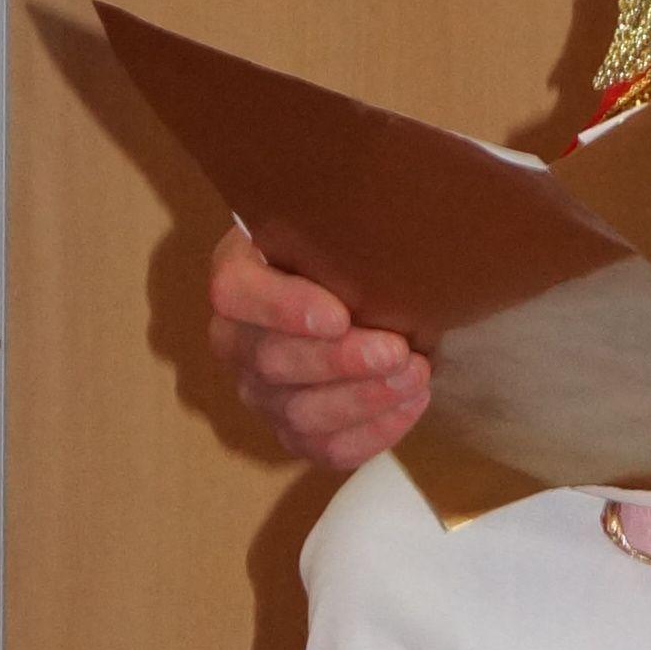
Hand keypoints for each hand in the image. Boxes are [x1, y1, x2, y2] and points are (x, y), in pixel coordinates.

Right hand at [207, 228, 429, 471]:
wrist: (364, 289)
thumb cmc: (349, 248)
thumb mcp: (338, 222)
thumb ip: (346, 219)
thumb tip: (397, 200)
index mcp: (238, 275)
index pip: (234, 293)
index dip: (282, 308)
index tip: (339, 313)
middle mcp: (236, 340)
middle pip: (271, 361)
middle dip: (341, 361)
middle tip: (397, 350)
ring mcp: (262, 394)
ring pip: (300, 413)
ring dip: (364, 399)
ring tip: (416, 376)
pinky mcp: (295, 432)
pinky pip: (326, 450)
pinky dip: (373, 433)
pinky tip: (411, 404)